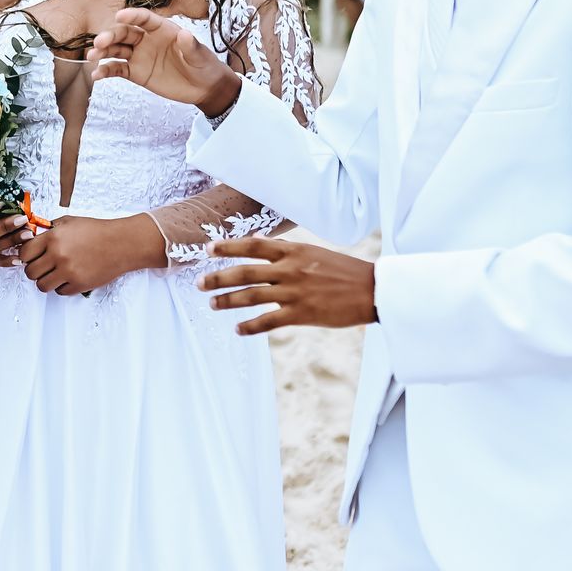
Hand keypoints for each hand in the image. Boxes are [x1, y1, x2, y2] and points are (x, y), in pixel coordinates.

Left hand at [18, 214, 164, 294]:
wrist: (122, 243)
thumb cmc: (96, 231)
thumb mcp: (69, 222)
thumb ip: (49, 229)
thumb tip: (32, 236)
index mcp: (53, 238)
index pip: (24, 253)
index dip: (26, 256)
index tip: (31, 256)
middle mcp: (58, 255)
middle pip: (30, 272)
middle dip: (34, 269)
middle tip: (43, 266)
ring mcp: (68, 272)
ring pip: (42, 286)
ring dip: (46, 281)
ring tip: (55, 274)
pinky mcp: (79, 284)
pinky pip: (59, 292)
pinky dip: (62, 286)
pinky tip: (69, 277)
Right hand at [90, 9, 240, 116]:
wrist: (203, 87)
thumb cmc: (204, 65)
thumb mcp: (200, 55)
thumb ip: (191, 46)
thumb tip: (185, 34)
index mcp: (162, 29)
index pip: (144, 19)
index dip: (132, 15)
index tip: (119, 16)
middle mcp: (147, 40)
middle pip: (124, 33)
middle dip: (110, 36)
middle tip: (100, 42)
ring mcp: (139, 56)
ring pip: (116, 50)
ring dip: (103, 51)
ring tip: (92, 56)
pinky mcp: (136, 72)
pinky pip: (117, 69)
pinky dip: (105, 71)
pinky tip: (96, 75)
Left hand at [200, 237, 376, 335]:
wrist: (373, 290)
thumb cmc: (343, 271)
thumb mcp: (313, 252)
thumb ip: (286, 250)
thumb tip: (259, 241)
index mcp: (293, 251)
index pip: (253, 245)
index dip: (228, 247)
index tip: (207, 249)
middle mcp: (290, 270)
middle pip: (244, 272)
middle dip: (218, 278)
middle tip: (199, 283)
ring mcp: (295, 292)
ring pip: (251, 297)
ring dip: (228, 301)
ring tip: (212, 305)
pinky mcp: (302, 314)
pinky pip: (269, 321)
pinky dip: (250, 326)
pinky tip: (238, 329)